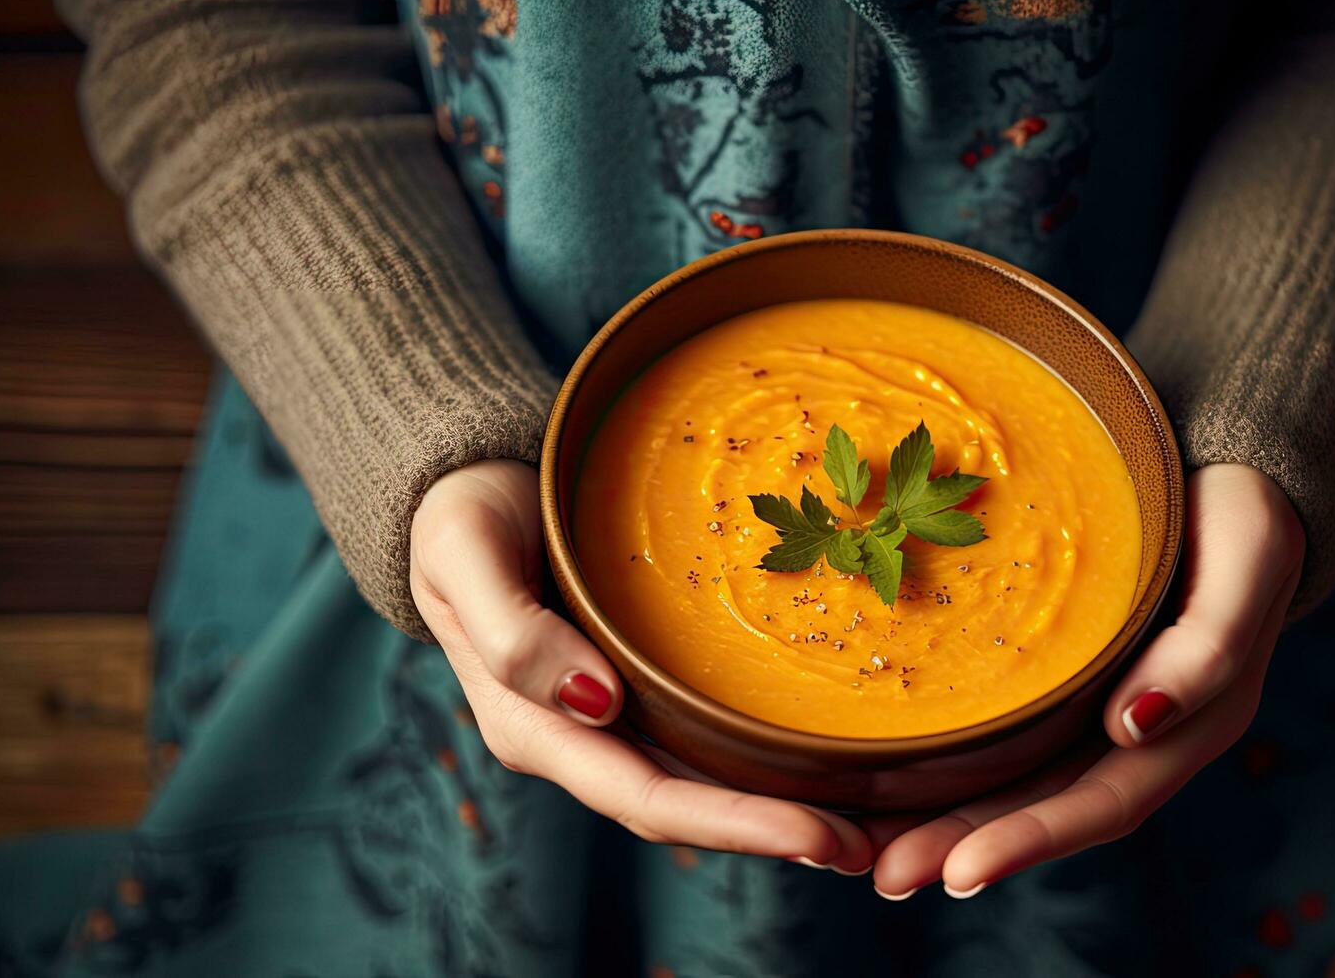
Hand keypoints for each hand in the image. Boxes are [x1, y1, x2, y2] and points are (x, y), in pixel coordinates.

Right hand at [411, 459, 871, 870]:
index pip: (646, 796)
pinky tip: (825, 758)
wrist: (468, 489)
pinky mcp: (641, 685)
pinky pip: (709, 736)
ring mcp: (613, 717)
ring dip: (784, 808)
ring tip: (871, 822)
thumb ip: (511, 631)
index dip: (732, 823)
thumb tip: (594, 701)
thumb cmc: (463, 514)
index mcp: (535, 727)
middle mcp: (581, 738)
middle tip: (870, 846)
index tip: (814, 834)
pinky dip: (768, 759)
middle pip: (688, 808)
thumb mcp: (465, 552)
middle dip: (777, 833)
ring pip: (706, 783)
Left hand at [866, 463, 1305, 898]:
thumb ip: (1208, 651)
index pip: (1102, 804)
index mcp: (1187, 726)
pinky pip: (990, 727)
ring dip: (938, 818)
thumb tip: (1134, 729)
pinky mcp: (1048, 675)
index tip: (960, 873)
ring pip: (1005, 779)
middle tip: (884, 874)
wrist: (1221, 476)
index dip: (1031, 840)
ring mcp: (1084, 707)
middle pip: (1037, 806)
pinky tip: (883, 770)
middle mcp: (1128, 733)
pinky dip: (939, 758)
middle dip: (961, 845)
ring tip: (864, 850)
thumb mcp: (1246, 563)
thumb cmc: (1239, 518)